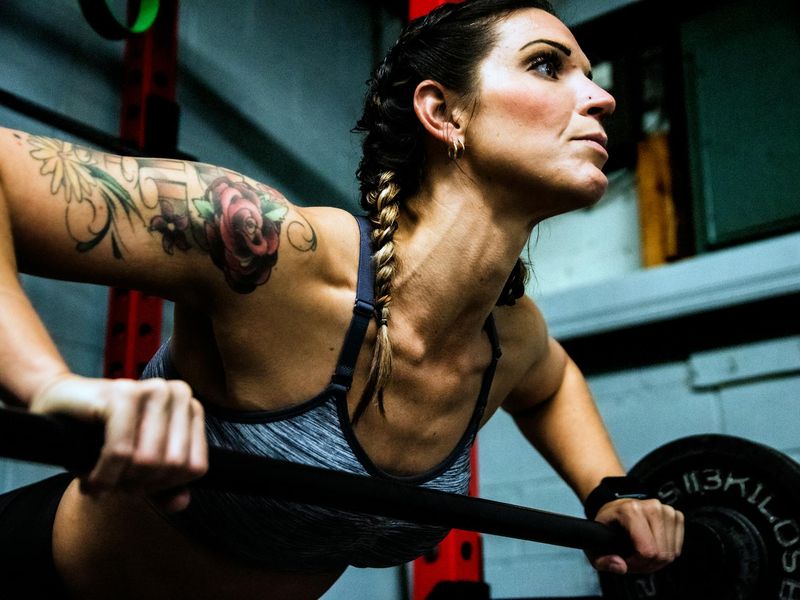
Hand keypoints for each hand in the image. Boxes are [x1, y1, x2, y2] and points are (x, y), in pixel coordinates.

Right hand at [29, 373, 207, 511]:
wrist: (58, 407)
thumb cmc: (101, 439)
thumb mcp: (139, 469)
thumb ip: (165, 488)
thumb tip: (181, 502)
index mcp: (191, 408)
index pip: (195, 468)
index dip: (164, 486)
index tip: (138, 482)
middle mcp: (178, 394)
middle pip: (173, 466)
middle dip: (140, 485)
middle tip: (116, 481)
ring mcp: (153, 389)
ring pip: (149, 461)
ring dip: (119, 482)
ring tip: (103, 477)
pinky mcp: (123, 393)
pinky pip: (120, 453)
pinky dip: (103, 476)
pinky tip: (90, 479)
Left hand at [588, 498, 683, 574]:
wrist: (615, 508)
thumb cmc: (608, 525)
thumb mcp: (595, 544)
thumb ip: (602, 561)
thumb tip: (621, 567)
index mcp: (631, 510)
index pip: (647, 551)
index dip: (636, 564)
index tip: (626, 562)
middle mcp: (651, 507)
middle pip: (661, 554)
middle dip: (647, 565)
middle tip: (634, 561)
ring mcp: (666, 510)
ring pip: (671, 553)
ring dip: (657, 561)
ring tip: (642, 554)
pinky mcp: (676, 515)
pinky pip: (678, 547)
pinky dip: (667, 553)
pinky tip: (653, 547)